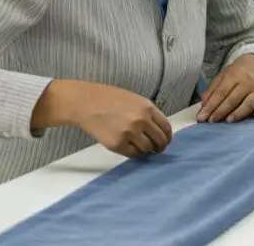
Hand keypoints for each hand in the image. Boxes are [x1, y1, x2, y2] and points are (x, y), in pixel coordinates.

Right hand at [36, 80, 172, 156]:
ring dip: (145, 149)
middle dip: (159, 146)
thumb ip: (148, 113)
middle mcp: (141, 121)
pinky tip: (129, 146)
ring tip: (139, 145)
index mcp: (147, 107)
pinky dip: (133, 152)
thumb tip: (158, 130)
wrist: (86, 102)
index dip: (167, 137)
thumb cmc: (110, 98)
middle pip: (159, 141)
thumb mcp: (134, 99)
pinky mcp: (117, 144)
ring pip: (146, 149)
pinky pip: (132, 154)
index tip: (165, 141)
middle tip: (156, 149)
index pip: (166, 128)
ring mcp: (129, 133)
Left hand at [197, 54, 253, 123]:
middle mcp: (246, 83)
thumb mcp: (222, 76)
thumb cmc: (236, 73)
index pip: (221, 92)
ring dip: (238, 113)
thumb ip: (212, 90)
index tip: (202, 117)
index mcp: (233, 76)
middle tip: (211, 121)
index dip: (211, 105)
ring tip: (228, 121)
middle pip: (233, 99)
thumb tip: (203, 105)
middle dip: (221, 111)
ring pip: (249, 103)